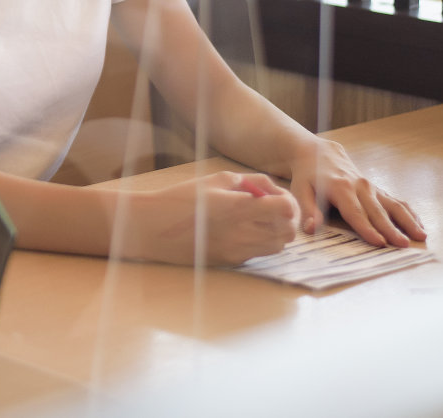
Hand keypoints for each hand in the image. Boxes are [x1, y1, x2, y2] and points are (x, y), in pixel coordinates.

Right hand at [116, 172, 298, 265]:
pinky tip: (244, 231)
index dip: (289, 201)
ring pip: (277, 247)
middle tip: (275, 210)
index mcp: (238, 207)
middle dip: (288, 219)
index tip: (279, 197)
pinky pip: (258, 253)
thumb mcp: (216, 179)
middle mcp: (241, 232)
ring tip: (261, 221)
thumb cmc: (182, 198)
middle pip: (287, 232)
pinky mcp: (230, 262)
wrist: (154, 227)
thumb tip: (271, 189)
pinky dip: (260, 243)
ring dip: (277, 233)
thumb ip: (250, 181)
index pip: (285, 209)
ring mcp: (237, 250)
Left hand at [288, 139, 425, 247]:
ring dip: (408, 220)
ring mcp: (371, 187)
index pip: (355, 213)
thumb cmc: (308, 175)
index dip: (367, 229)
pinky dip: (409, 212)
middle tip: (404, 245)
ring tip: (421, 235)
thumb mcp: (300, 190)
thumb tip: (311, 229)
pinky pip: (396, 200)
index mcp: (340, 188)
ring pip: (392, 205)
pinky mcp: (377, 189)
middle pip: (377, 212)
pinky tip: (420, 224)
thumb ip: (308, 209)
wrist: (319, 153)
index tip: (379, 242)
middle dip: (391, 229)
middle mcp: (360, 186)